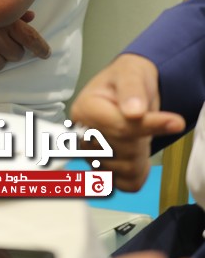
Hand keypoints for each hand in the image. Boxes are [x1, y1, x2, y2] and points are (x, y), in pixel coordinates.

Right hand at [70, 54, 185, 190]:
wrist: (129, 90)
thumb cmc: (127, 79)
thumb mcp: (131, 74)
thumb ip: (131, 90)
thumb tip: (134, 112)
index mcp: (84, 110)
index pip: (118, 129)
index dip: (147, 127)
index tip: (175, 121)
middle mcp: (82, 136)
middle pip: (122, 152)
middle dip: (140, 138)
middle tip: (143, 118)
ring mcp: (91, 157)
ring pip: (127, 170)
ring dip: (140, 154)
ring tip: (138, 134)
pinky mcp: (104, 171)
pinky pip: (127, 183)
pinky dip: (139, 171)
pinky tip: (137, 153)